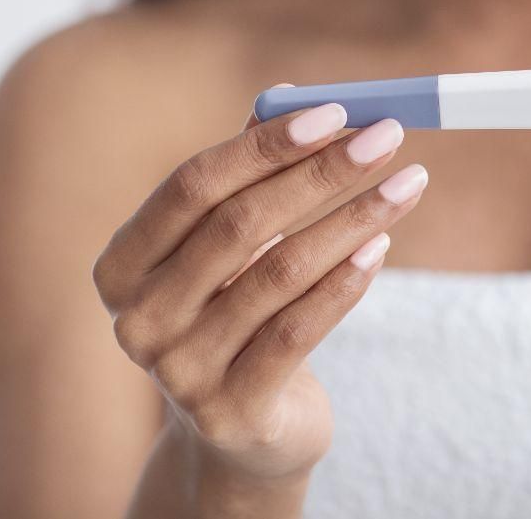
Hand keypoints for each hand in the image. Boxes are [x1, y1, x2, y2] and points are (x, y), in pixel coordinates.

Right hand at [92, 85, 429, 482]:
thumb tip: (291, 95)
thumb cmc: (236, 314)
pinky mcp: (231, 411)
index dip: (265, 146)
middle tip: (389, 136)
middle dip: (322, 172)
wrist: (244, 435)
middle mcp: (138, 320)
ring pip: (280, 273)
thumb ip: (248, 178)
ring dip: (353, 219)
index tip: (337, 111)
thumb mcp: (228, 250)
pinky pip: (299, 330)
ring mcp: (180, 371)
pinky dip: (346, 282)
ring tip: (407, 183)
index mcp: (122, 266)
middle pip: (238, 225)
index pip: (192, 186)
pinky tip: (381, 246)